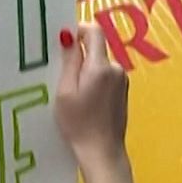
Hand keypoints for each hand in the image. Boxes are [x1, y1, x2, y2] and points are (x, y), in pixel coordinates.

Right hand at [55, 23, 128, 165]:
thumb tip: (69, 35)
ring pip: (99, 65)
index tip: (62, 42)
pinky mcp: (123, 93)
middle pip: (96, 50)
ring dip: (85, 71)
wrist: (102, 152)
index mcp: (101, 66)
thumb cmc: (78, 123)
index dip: (78, 30)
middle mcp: (116, 69)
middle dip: (78, 56)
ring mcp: (122, 81)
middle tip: (59, 75)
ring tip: (70, 93)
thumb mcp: (65, 91)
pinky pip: (105, 77)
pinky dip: (93, 82)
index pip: (94, 32)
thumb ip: (69, 61)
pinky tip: (83, 101)